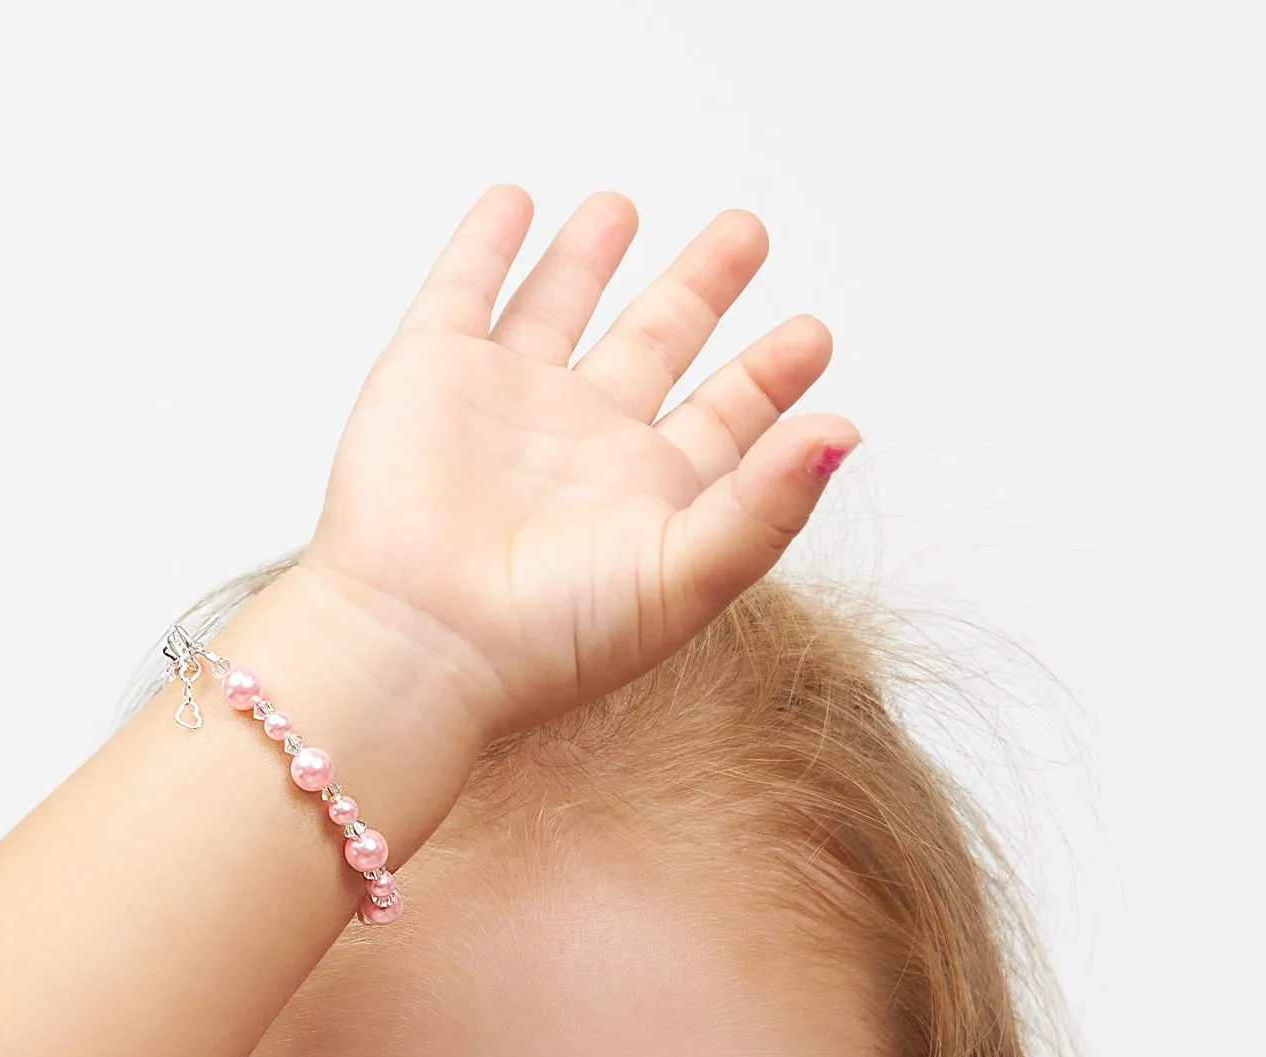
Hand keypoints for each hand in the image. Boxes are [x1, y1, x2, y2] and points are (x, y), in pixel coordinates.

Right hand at [294, 185, 858, 744]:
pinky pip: (464, 290)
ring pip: (559, 307)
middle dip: (701, 290)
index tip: (811, 336)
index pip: (724, 421)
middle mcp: (579, 445)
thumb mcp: (686, 577)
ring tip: (623, 205)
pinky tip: (515, 204)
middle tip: (746, 234)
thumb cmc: (550, 638)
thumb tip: (843, 435)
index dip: (768, 378)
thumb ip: (767, 505)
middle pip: (655, 345)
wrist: (422, 642)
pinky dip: (486, 245)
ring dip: (589, 257)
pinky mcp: (431, 373)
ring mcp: (504, 406)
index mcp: (647, 495)